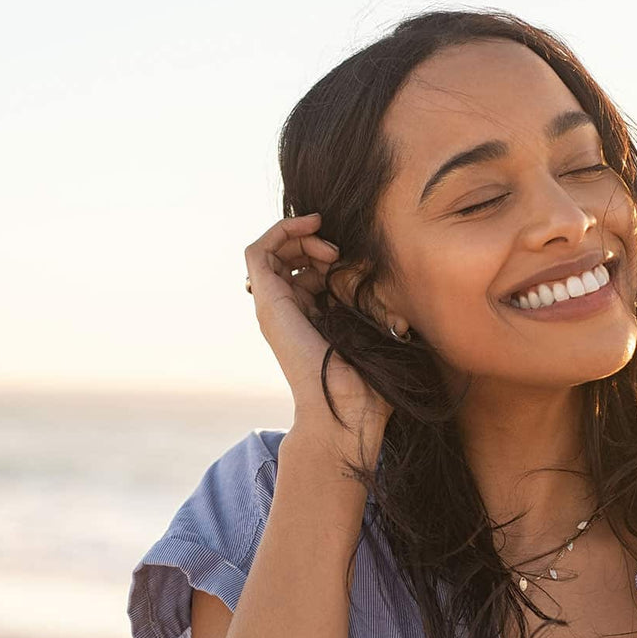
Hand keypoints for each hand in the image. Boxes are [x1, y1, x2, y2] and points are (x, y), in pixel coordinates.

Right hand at [243, 213, 393, 456]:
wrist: (347, 409)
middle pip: (286, 256)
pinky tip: (309, 228)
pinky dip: (280, 231)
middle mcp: (287, 310)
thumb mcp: (375, 326)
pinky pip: (256, 252)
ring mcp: (274, 306)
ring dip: (298, 235)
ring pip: (270, 251)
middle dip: (312, 242)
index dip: (326, 253)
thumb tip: (380, 285)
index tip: (352, 258)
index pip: (305, 270)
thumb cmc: (367, 380)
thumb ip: (372, 303)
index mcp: (308, 316)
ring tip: (328, 247)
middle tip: (338, 252)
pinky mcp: (268, 302)